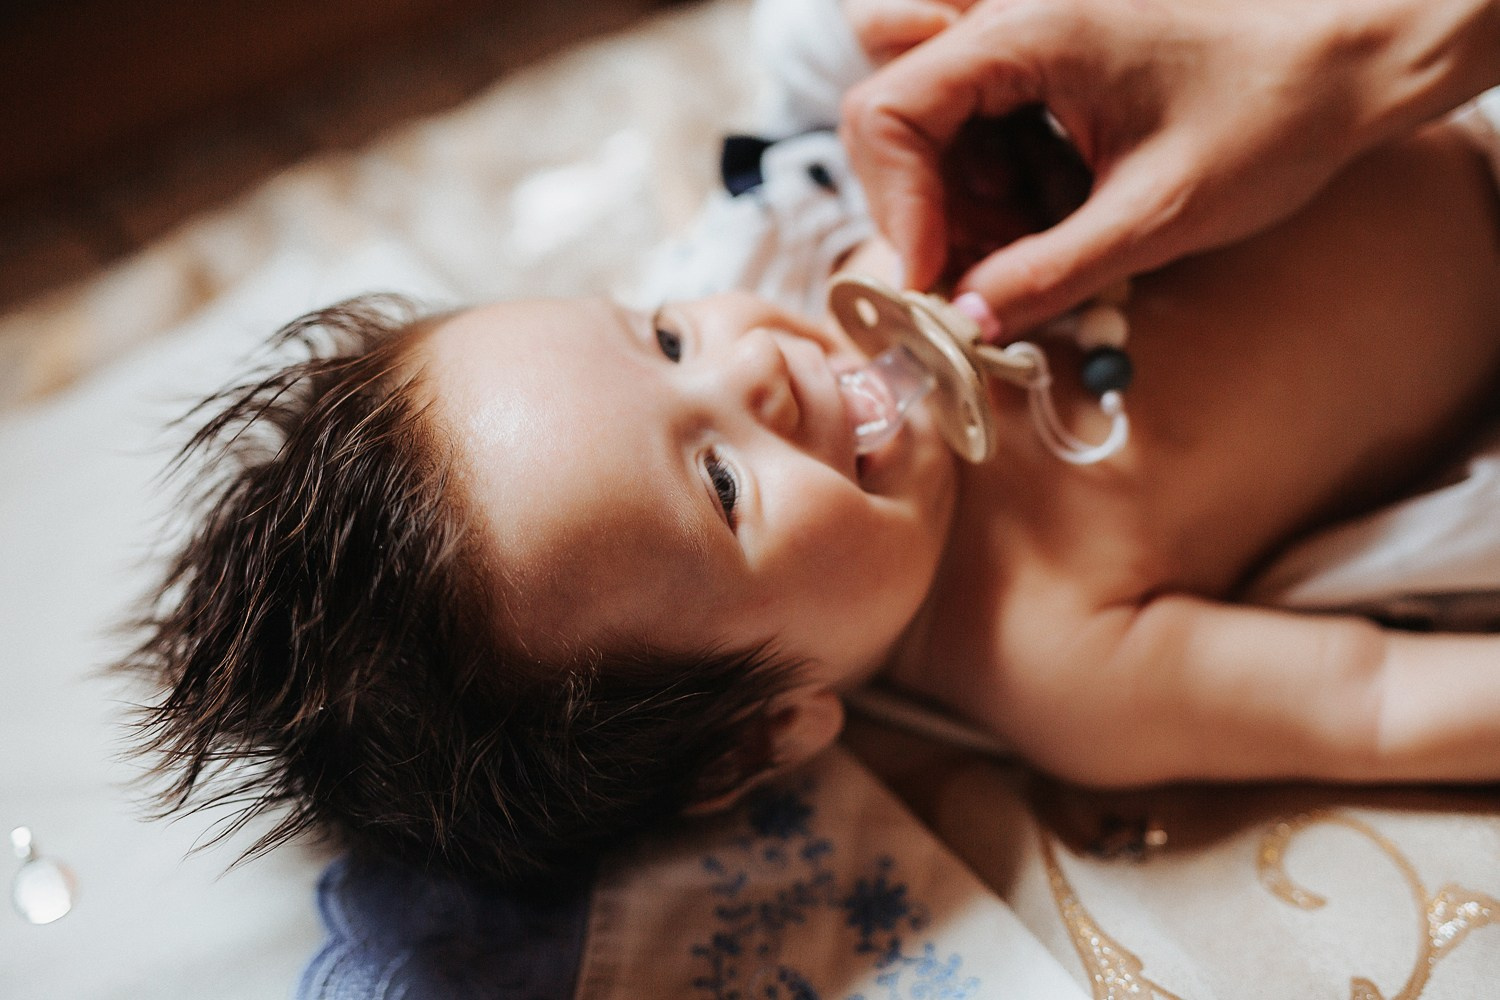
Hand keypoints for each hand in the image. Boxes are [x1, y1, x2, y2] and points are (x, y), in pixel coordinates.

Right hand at [841, 0, 1499, 334]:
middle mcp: (1012, 20)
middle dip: (921, 207)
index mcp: (1027, 29)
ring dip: (959, 201)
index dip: (896, 206)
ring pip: (931, 130)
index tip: (930, 280)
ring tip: (1033, 243)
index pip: (889, 110)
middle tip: (974, 275)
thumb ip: (1049, 273)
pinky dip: (996, 186)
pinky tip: (1055, 213)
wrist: (1353, 62)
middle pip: (895, 118)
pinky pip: (980, 130)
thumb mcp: (1157, 216)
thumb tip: (967, 322)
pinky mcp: (1047, 64)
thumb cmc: (1273, 114)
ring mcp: (1028, 39)